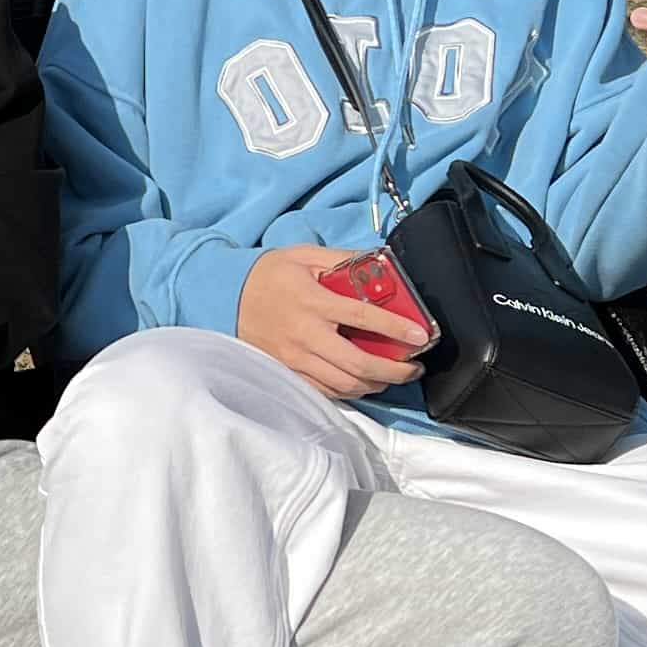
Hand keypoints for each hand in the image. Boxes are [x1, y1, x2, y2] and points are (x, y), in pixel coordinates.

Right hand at [238, 244, 426, 400]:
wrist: (225, 297)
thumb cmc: (269, 274)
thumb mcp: (305, 255)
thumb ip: (343, 259)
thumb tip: (381, 263)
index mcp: (313, 302)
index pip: (363, 318)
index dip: (396, 328)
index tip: (421, 335)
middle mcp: (305, 335)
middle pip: (359, 364)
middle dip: (395, 370)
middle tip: (415, 367)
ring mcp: (295, 358)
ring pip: (346, 384)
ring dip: (377, 384)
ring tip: (394, 375)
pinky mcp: (288, 372)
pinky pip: (327, 391)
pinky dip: (352, 391)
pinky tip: (365, 383)